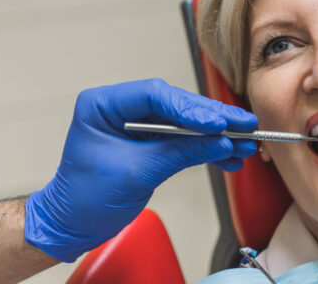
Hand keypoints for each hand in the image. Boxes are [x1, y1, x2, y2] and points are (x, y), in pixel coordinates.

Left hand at [25, 78, 256, 261]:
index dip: (189, 107)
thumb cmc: (85, 198)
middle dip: (212, 118)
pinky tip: (228, 156)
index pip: (154, 95)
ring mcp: (137, 123)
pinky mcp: (150, 140)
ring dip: (216, 134)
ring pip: (185, 121)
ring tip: (244, 142)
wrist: (73, 223)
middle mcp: (121, 108)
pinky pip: (183, 139)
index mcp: (103, 104)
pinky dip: (206, 148)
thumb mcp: (136, 173)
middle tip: (243, 124)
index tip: (216, 122)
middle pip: (175, 104)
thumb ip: (180, 153)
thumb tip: (219, 142)